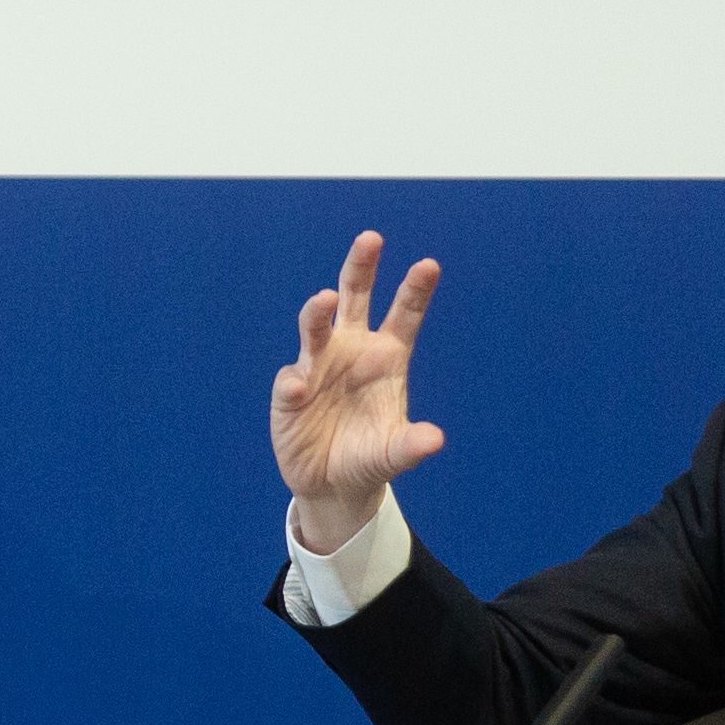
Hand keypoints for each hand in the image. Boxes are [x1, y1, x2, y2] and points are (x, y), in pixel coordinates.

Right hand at [271, 230, 444, 555]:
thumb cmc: (369, 458)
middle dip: (361, 267)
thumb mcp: (394, 455)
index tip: (429, 265)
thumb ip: (411, 446)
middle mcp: (352, 350)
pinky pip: (291, 378)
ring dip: (318, 312)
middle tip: (371, 239)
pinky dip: (294, 381)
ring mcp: (318, 366)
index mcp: (386, 357)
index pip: (403, 315)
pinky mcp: (290, 391)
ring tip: (325, 301)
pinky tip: (299, 390)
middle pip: (355, 298)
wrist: (332, 485)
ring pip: (316, 326)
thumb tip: (434, 440)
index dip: (414, 290)